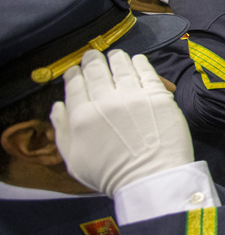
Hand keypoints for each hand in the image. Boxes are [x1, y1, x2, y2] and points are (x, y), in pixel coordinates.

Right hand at [50, 49, 192, 196]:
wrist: (150, 179)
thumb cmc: (110, 174)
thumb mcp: (74, 159)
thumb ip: (62, 130)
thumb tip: (57, 105)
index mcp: (82, 116)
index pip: (75, 84)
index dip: (74, 74)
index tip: (75, 71)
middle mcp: (105, 101)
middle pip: (96, 71)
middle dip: (92, 61)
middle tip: (93, 57)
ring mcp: (133, 96)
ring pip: (121, 66)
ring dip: (116, 58)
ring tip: (115, 56)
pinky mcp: (157, 96)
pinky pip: (146, 71)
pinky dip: (139, 62)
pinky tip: (136, 60)